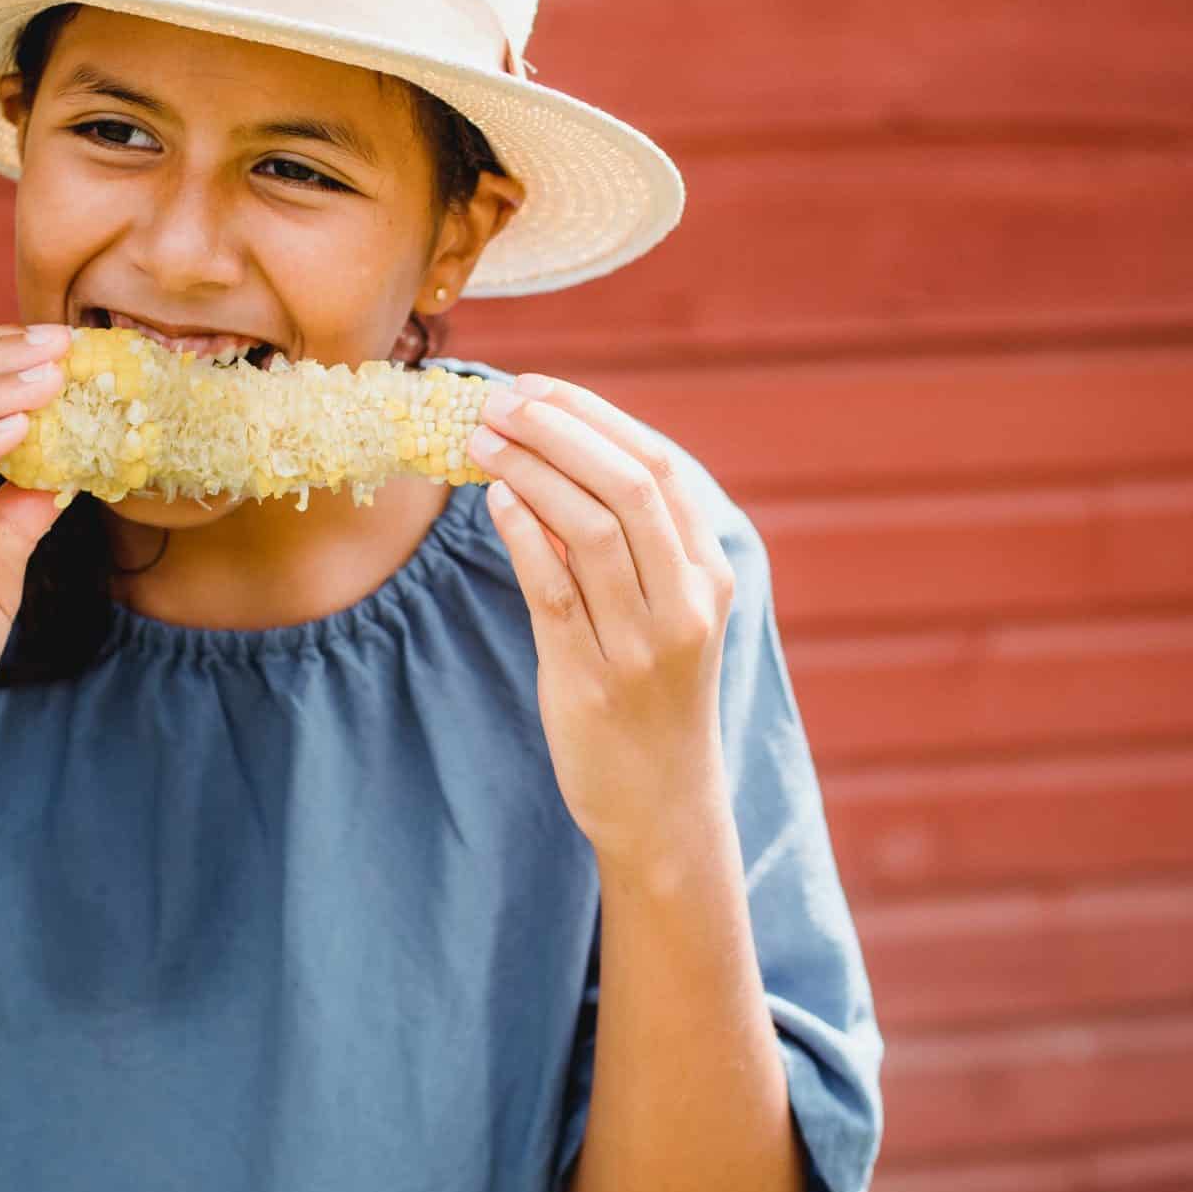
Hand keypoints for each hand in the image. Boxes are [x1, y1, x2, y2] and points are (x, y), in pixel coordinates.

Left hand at [469, 373, 736, 863]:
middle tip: (499, 402)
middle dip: (559, 431)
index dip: (594, 417)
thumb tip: (552, 460)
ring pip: (593, 529)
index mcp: (710, 573)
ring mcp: (643, 643)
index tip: (537, 387)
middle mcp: (686, 601)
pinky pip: (555, 590)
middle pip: (629, 486)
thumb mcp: (666, 613)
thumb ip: (630, 544)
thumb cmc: (654, 695)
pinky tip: (495, 500)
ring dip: (532, 472)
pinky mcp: (591, 679)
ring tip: (483, 441)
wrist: (662, 804)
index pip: (660, 466)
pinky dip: (524, 534)